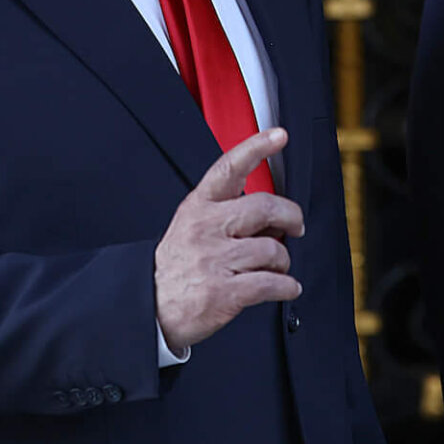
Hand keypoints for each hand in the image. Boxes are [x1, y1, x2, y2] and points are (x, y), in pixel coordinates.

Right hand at [154, 129, 302, 352]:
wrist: (147, 307)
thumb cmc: (174, 267)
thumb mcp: (189, 225)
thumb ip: (226, 213)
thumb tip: (272, 216)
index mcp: (199, 207)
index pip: (229, 167)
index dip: (257, 147)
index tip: (278, 136)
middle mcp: (207, 228)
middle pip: (265, 207)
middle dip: (291, 216)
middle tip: (296, 226)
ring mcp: (216, 260)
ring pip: (272, 249)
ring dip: (284, 261)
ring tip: (278, 267)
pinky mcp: (224, 291)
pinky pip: (271, 283)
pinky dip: (287, 286)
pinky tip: (286, 287)